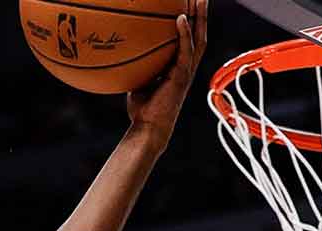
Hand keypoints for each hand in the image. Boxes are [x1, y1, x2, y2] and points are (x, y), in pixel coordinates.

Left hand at [126, 0, 207, 143]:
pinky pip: (185, 51)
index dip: (192, 21)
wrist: (149, 127)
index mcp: (179, 66)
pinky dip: (184, 34)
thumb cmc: (142, 109)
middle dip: (201, 13)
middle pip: (199, 34)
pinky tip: (181, 19)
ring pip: (199, 38)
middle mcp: (187, 65)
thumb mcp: (137, 81)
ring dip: (200, 17)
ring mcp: (187, 70)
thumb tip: (120, 51)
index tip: (188, 2)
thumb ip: (137, 65)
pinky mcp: (182, 76)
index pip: (189, 39)